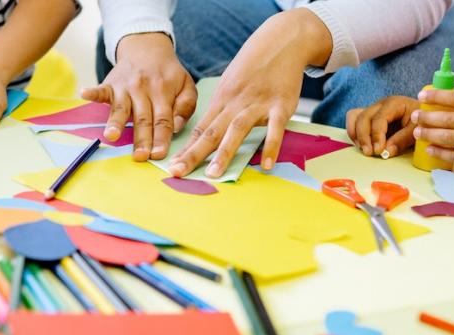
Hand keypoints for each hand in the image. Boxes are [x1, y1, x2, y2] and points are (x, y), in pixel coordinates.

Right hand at [81, 33, 196, 160]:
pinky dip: (92, 92)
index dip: (161, 138)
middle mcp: (144, 90)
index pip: (163, 120)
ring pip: (121, 108)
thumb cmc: (168, 74)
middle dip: (141, 139)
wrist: (147, 48)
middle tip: (140, 156)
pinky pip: (101, 89)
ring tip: (111, 135)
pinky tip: (84, 94)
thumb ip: (186, 106)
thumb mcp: (186, 86)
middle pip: (143, 119)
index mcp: (164, 93)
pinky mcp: (111, 84)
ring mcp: (125, 87)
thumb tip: (176, 127)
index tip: (159, 154)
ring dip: (116, 122)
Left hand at [169, 9, 330, 176]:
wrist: (281, 41)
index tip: (171, 166)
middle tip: (177, 172)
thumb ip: (222, 108)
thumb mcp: (231, 83)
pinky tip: (268, 165)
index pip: (200, 128)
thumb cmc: (254, 66)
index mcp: (222, 99)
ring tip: (214, 174)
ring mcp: (258, 104)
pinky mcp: (281, 106)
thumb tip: (207, 131)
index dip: (186, 148)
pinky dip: (271, 146)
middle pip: (211, 132)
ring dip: (224, 153)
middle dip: (193, 154)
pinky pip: (275, 129)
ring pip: (237, 130)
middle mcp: (235, 103)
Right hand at [346, 96, 420, 157]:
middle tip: (370, 153)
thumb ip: (402, 140)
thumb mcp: (417, 130)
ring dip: (356, 135)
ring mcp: (373, 109)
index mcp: (394, 103)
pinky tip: (362, 144)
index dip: (377, 135)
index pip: (379, 118)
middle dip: (364, 137)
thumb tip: (386, 151)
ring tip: (365, 149)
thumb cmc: (421, 122)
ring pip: (355, 117)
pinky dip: (354, 132)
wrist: (424, 117)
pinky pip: (353, 119)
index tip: (378, 150)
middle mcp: (380, 104)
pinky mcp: (368, 117)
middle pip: (363, 117)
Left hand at [412, 89, 453, 169]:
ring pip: (450, 137)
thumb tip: (451, 102)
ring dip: (430, 134)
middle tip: (414, 115)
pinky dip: (442, 152)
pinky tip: (430, 149)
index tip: (422, 95)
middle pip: (450, 118)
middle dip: (428, 117)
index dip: (438, 96)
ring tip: (417, 132)